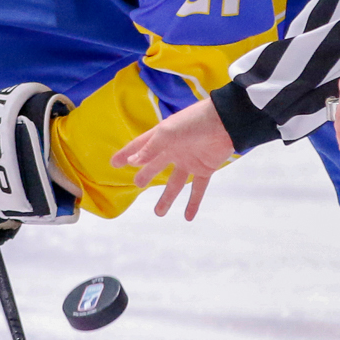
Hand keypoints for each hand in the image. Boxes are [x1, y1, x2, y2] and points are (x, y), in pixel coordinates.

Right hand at [109, 98, 234, 221]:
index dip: (127, 154)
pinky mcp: (205, 169)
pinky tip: (187, 217)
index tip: (114, 163)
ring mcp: (190, 160)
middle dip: (146, 174)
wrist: (225, 122)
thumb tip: (133, 162)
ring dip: (167, 198)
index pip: (140, 147)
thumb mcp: (168, 133)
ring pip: (175, 183)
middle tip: (137, 184)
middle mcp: (175, 149)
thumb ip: (150, 148)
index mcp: (163, 137)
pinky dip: (193, 203)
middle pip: (156, 165)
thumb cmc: (194, 122)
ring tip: (158, 213)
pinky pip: (197, 189)